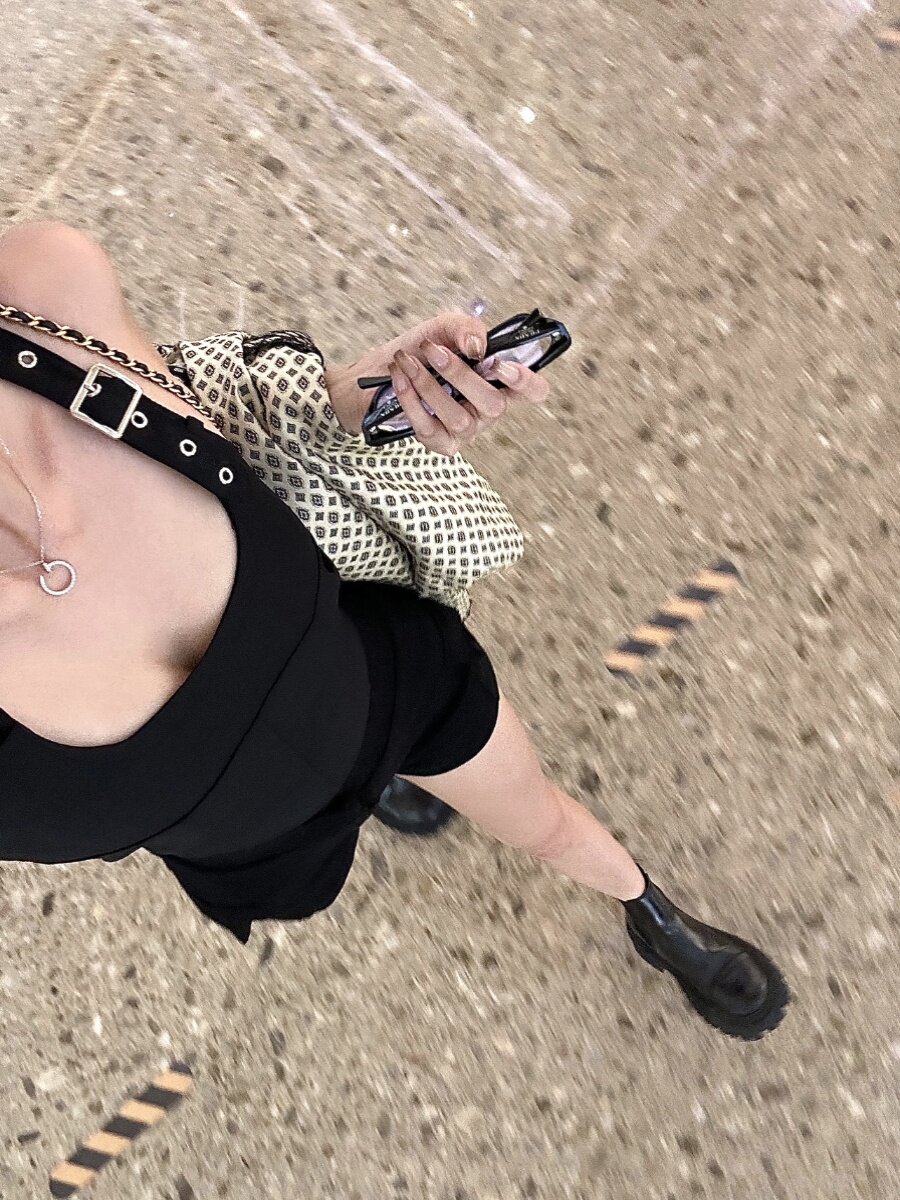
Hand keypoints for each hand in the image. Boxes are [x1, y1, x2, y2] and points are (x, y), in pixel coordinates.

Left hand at [324, 311, 550, 455]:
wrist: (380, 372)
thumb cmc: (421, 350)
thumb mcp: (444, 328)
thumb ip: (465, 328)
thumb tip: (477, 347)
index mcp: (499, 381)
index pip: (532, 391)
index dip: (526, 383)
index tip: (501, 365)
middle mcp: (487, 410)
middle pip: (494, 405)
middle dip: (461, 376)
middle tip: (433, 352)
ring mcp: (466, 431)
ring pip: (460, 419)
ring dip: (429, 385)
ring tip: (406, 360)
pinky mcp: (441, 444)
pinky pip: (431, 428)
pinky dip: (411, 399)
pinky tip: (400, 378)